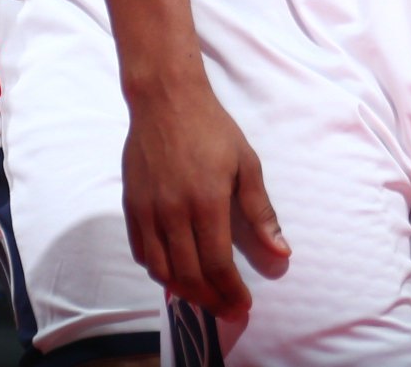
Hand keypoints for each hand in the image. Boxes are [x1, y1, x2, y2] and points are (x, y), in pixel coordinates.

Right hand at [122, 77, 286, 318]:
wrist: (165, 99)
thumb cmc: (211, 128)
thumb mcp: (246, 164)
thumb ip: (261, 213)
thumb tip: (280, 254)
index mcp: (206, 203)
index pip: (218, 265)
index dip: (231, 292)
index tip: (244, 305)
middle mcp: (173, 212)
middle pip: (189, 275)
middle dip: (211, 301)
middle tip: (227, 310)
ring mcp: (147, 210)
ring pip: (161, 270)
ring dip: (183, 291)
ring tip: (203, 297)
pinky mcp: (131, 205)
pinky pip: (141, 251)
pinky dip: (157, 270)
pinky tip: (174, 271)